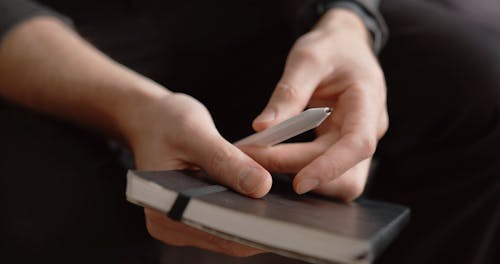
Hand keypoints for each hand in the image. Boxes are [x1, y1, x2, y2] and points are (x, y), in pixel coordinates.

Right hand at [123, 92, 271, 255]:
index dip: (255, 229)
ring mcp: (181, 224)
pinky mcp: (193, 216)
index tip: (287, 220)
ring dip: (255, 220)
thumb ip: (226, 161)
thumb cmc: (166, 122)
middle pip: (227, 238)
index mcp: (164, 208)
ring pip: (230, 234)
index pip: (219, 231)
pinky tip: (265, 198)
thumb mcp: (196, 134)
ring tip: (285, 204)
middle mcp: (170, 225)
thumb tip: (261, 187)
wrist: (150, 120)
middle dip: (261, 226)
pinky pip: (225, 222)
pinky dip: (245, 212)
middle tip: (296, 211)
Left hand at [242, 9, 387, 200]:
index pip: (358, 145)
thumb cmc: (331, 48)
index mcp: (367, 102)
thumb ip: (288, 92)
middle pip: (342, 169)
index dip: (330, 167)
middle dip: (296, 168)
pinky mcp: (342, 147)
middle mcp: (369, 128)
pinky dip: (300, 169)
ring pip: (337, 180)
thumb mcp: (308, 58)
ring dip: (299, 174)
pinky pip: (326, 171)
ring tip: (260, 159)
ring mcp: (356, 140)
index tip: (299, 183)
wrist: (346, 47)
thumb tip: (263, 127)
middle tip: (252, 158)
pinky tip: (274, 157)